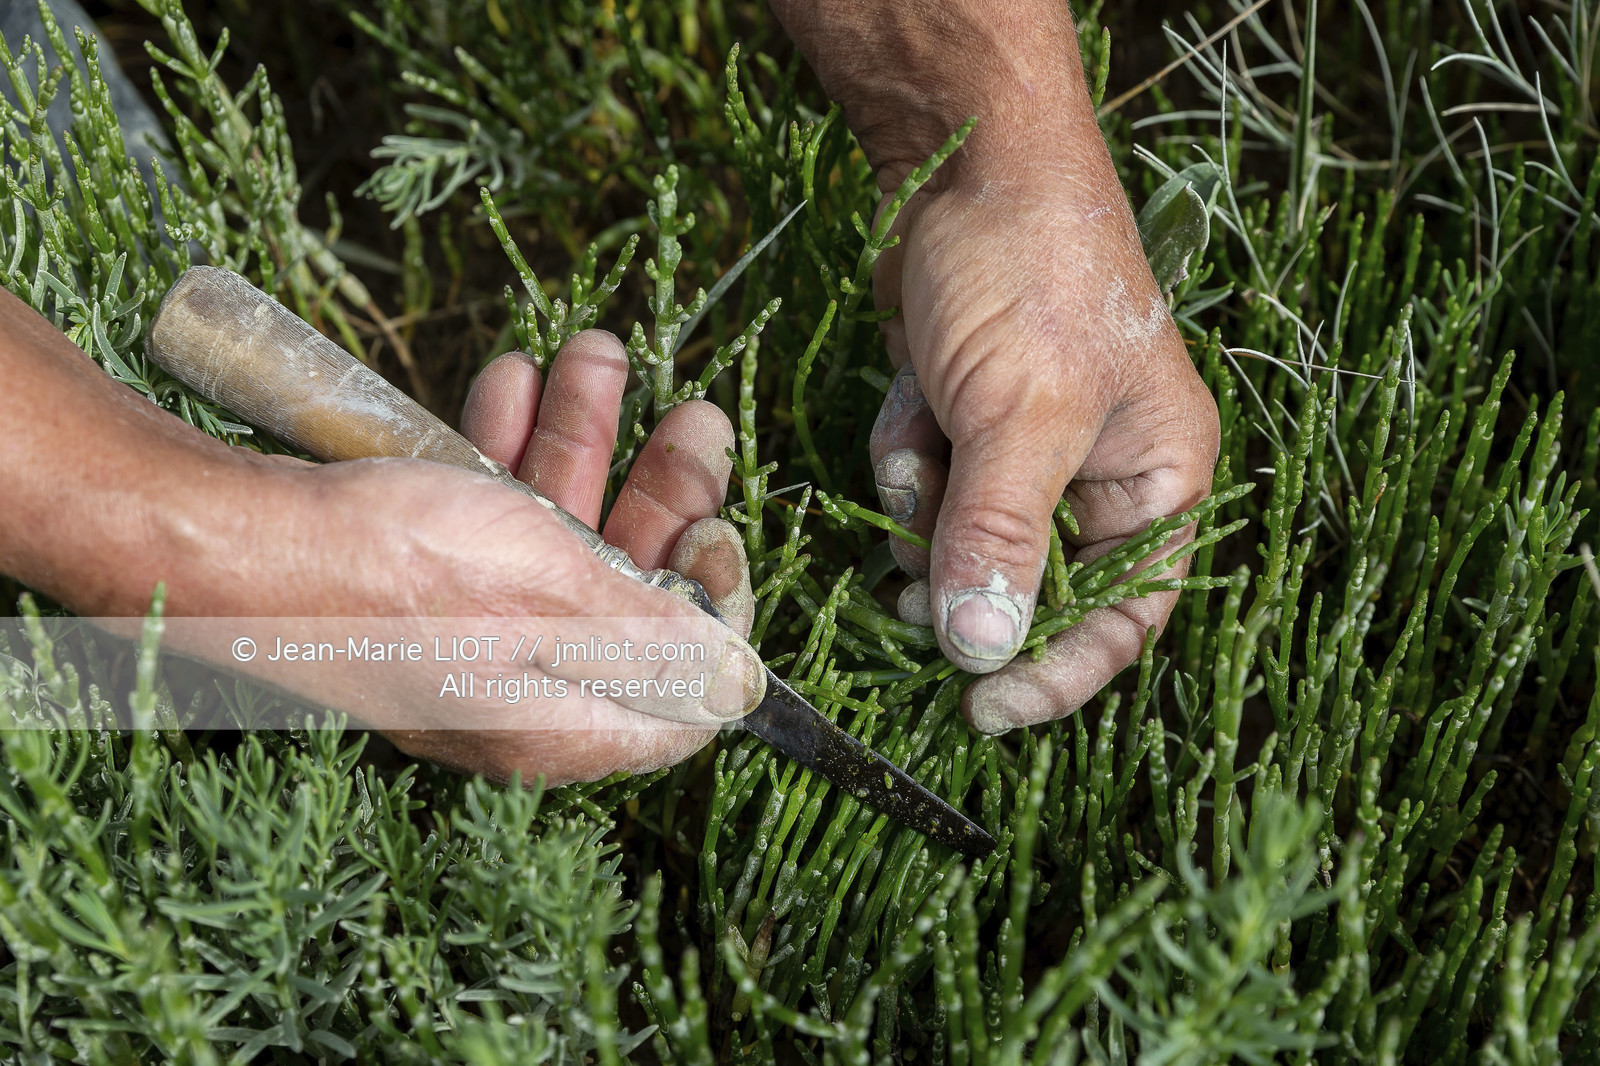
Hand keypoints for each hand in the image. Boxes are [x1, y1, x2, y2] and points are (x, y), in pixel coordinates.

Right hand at [0, 289, 758, 783]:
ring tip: (596, 353)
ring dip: (584, 442)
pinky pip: (489, 520)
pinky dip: (507, 451)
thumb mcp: (547, 595)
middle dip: (663, 492)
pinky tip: (513, 378)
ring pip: (559, 539)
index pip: (688, 693)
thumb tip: (745, 684)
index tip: (715, 532)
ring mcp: (468, 635)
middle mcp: (522, 690)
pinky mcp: (421, 584)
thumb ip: (651, 636)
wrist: (217, 539)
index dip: (719, 611)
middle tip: (695, 417)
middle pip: (631, 597)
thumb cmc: (384, 570)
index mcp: (563, 723)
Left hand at [771, 0, 1220, 732]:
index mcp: (1156, 480)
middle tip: (910, 573)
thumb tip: (984, 653)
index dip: (1057, 672)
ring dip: (921, 503)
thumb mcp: (1021, 415)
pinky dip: (902, 453)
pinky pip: (921, 487)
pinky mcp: (962, 426)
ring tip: (922, 434)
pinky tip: (907, 396)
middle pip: (1022, 584)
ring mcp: (1022, 451)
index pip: (1122, 615)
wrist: (961, 167)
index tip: (981, 712)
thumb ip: (1004, 537)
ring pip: (955, 540)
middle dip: (960, 570)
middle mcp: (1096, 476)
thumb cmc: (1030, 278)